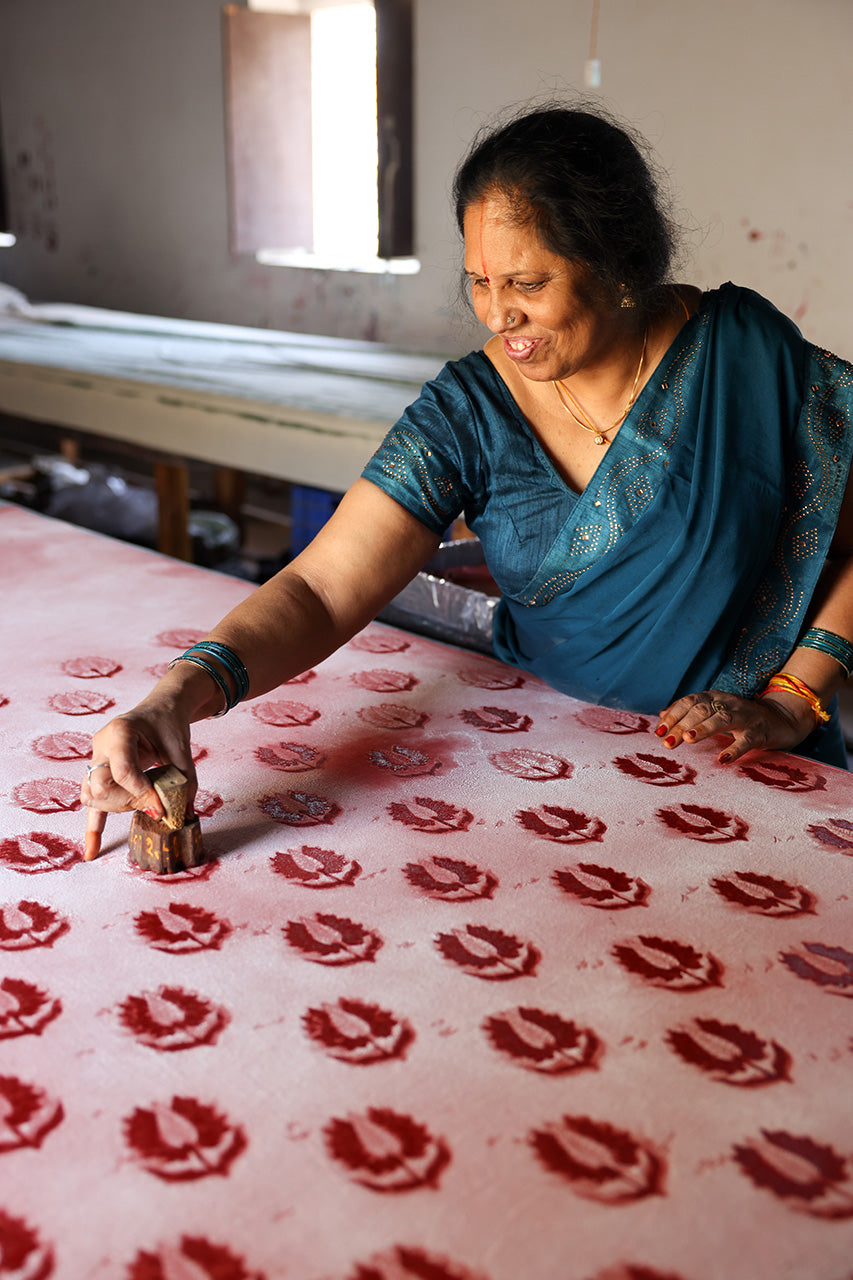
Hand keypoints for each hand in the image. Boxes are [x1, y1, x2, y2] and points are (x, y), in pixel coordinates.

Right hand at [80, 699, 196, 860]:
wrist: (160, 709)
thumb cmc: (169, 724)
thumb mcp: (182, 749)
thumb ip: (185, 780)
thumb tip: (185, 814)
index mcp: (120, 731)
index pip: (123, 771)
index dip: (142, 794)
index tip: (161, 808)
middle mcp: (101, 745)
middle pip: (101, 787)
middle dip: (128, 803)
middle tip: (153, 804)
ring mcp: (95, 759)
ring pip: (92, 796)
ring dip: (116, 809)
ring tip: (140, 805)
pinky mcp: (97, 774)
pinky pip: (91, 803)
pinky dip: (93, 827)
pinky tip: (93, 851)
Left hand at [653, 689, 814, 763]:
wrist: (781, 719)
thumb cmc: (741, 718)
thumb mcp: (714, 710)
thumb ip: (689, 712)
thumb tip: (661, 715)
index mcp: (714, 697)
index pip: (689, 702)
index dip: (673, 715)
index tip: (658, 732)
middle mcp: (728, 703)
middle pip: (701, 710)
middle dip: (682, 726)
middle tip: (667, 743)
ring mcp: (745, 717)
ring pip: (721, 719)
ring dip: (703, 729)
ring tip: (688, 740)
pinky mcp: (759, 732)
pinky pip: (746, 740)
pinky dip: (734, 749)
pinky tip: (722, 759)